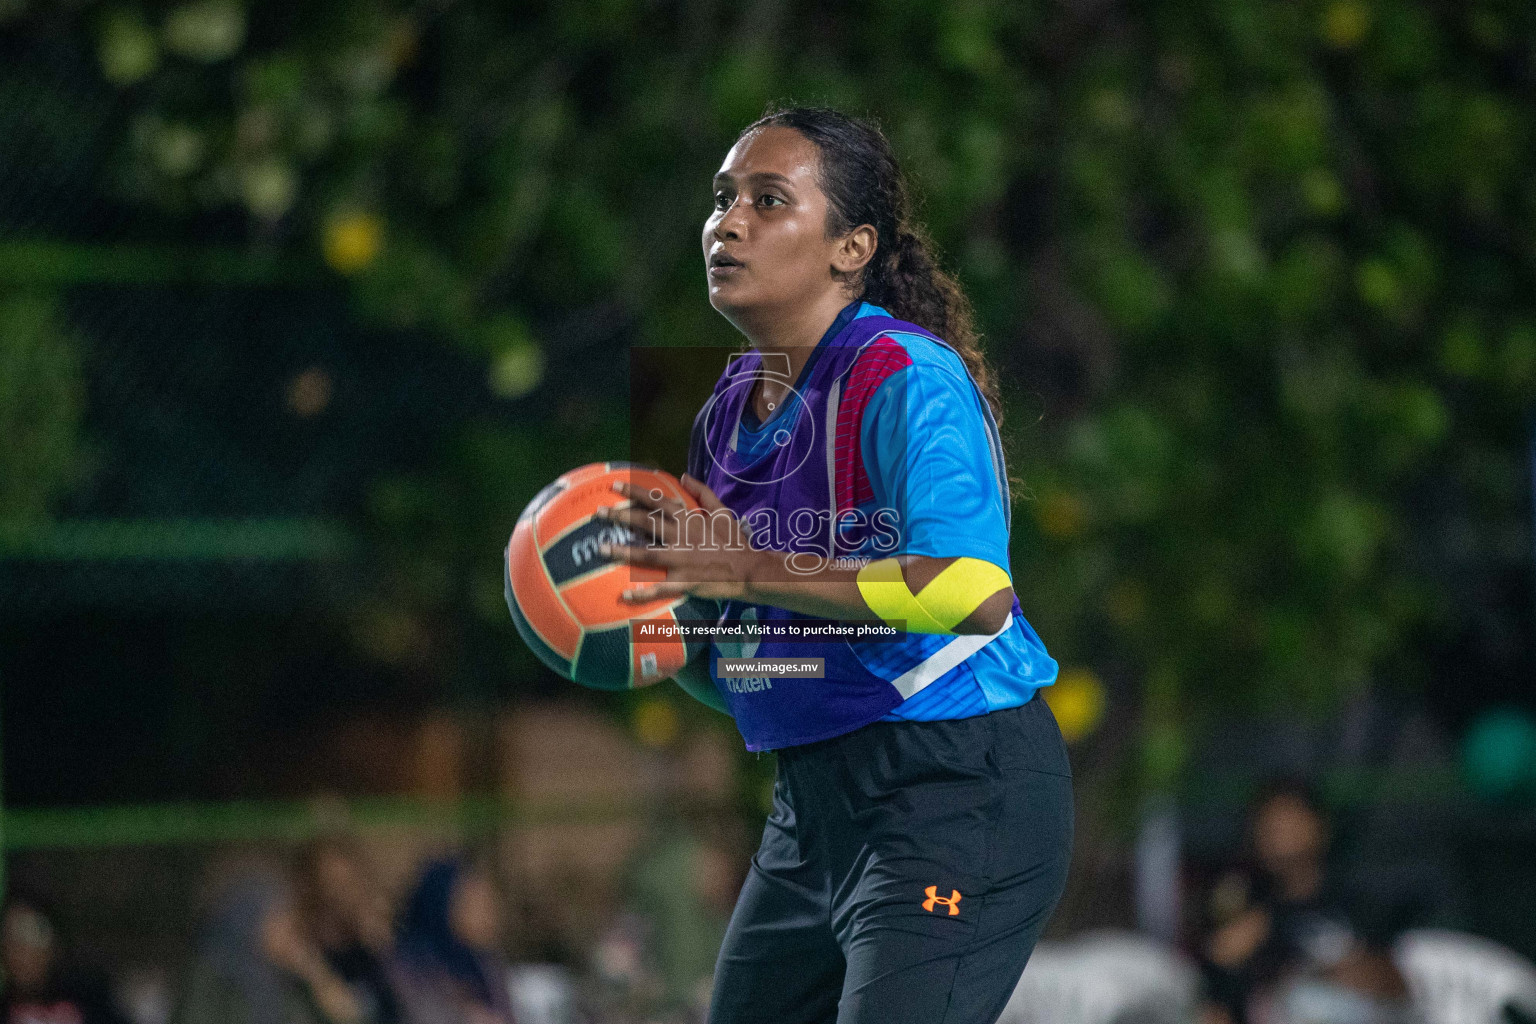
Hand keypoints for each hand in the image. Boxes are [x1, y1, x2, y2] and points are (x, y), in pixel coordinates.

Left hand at [595, 473, 770, 603]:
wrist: (750, 570)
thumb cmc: (736, 541)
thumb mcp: (724, 511)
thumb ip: (703, 492)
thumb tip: (684, 475)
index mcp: (689, 518)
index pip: (656, 501)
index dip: (634, 492)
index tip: (615, 486)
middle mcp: (681, 536)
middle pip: (645, 523)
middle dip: (620, 516)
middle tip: (599, 513)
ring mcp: (681, 560)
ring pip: (646, 554)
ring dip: (622, 552)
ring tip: (601, 549)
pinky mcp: (684, 582)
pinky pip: (658, 588)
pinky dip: (641, 593)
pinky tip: (623, 596)